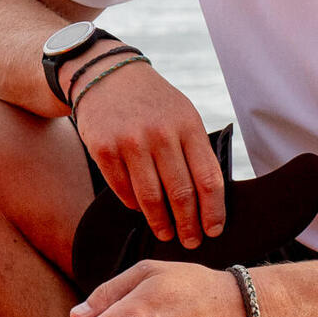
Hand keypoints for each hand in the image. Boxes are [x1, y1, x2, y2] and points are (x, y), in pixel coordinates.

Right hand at [67, 62, 227, 249]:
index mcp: (188, 125)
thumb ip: (196, 150)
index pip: (208, 179)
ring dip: (161, 222)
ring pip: (150, 198)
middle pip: (180, 194)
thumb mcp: (183, 115)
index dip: (213, 211)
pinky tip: (141, 210)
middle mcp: (160, 133)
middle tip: (191, 240)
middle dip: (188, 225)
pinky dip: (134, 205)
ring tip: (166, 233)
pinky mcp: (103, 149)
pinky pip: (123, 190)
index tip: (214, 230)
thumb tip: (209, 199)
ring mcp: (130, 141)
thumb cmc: (153, 102)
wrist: (106, 75)